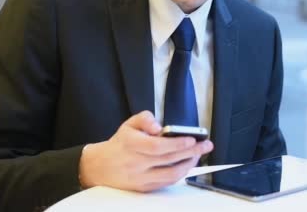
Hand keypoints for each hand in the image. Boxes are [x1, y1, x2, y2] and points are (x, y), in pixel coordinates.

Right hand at [78, 110, 213, 191]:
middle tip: (206, 145)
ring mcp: (140, 178)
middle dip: (191, 152)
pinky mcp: (144, 188)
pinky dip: (180, 174)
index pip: (157, 146)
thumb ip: (145, 118)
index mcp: (131, 144)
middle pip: (168, 160)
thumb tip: (159, 126)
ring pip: (170, 175)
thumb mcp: (129, 124)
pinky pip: (166, 183)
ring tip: (199, 154)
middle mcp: (136, 162)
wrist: (100, 167)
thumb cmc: (120, 143)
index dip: (177, 144)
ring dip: (189, 164)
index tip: (192, 139)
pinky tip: (188, 165)